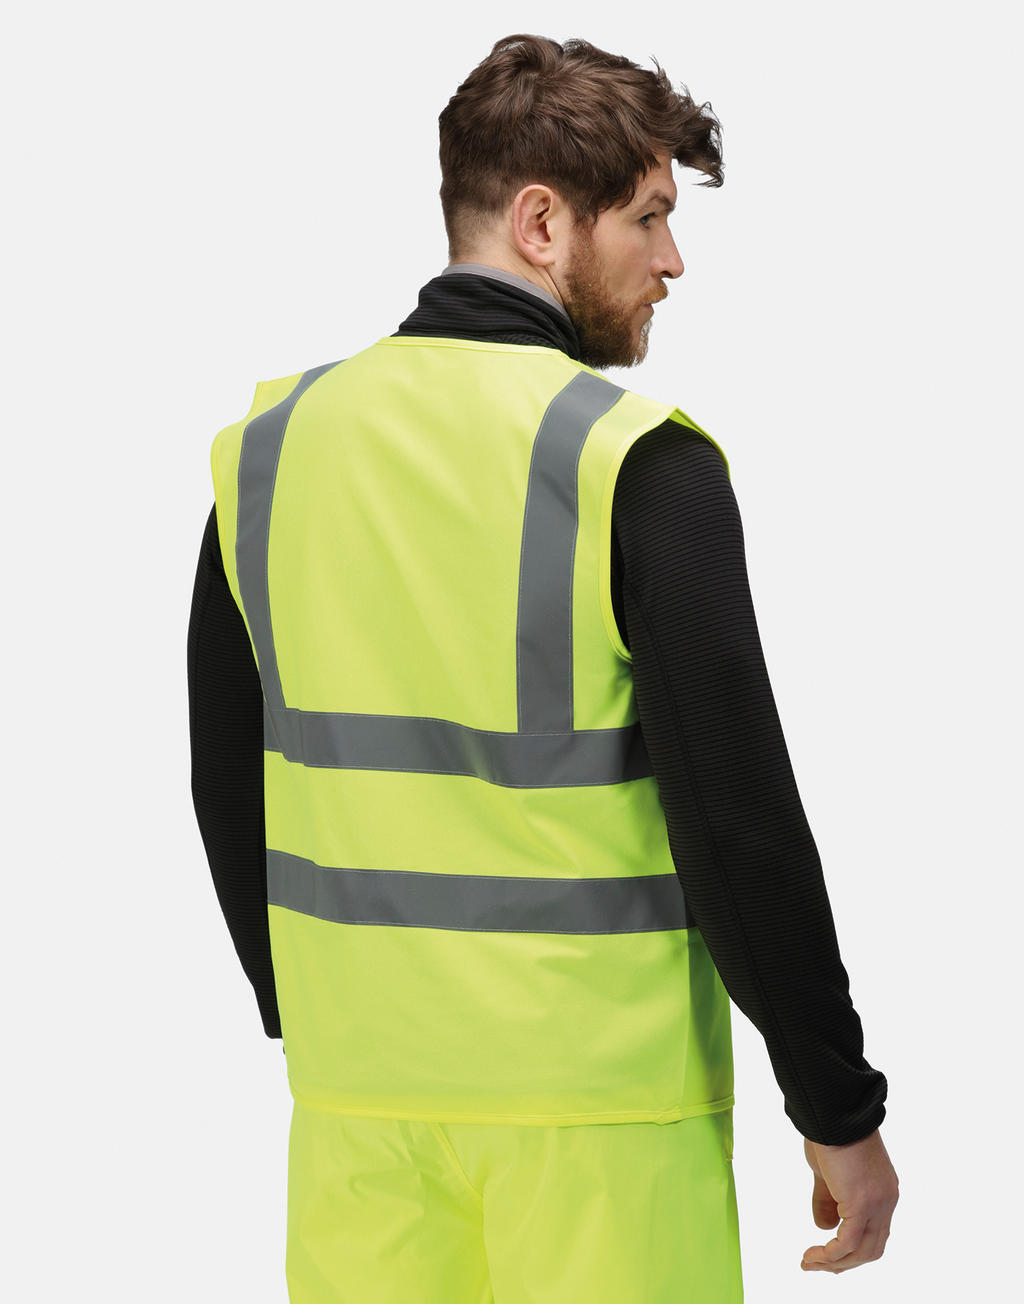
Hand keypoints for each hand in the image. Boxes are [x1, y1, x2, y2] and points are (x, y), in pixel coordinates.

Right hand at [800, 1127, 898, 1273]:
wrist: (833, 1111)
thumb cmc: (829, 1132)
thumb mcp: (827, 1172)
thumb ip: (827, 1199)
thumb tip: (824, 1227)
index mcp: (882, 1191)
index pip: (874, 1233)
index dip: (852, 1249)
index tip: (829, 1255)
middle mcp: (886, 1201)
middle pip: (872, 1249)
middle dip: (844, 1263)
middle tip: (817, 1265)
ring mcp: (878, 1203)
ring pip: (862, 1251)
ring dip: (834, 1264)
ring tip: (809, 1262)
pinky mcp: (862, 1204)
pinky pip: (848, 1243)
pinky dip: (830, 1255)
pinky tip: (814, 1255)